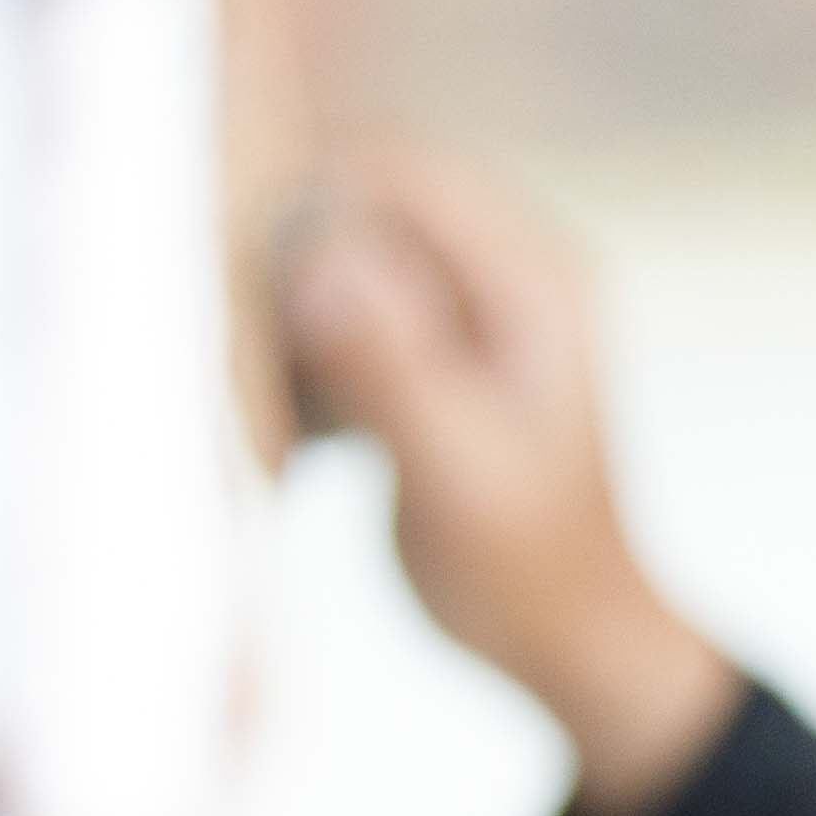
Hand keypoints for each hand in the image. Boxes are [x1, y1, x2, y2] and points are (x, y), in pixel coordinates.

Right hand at [271, 142, 742, 815]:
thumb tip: (321, 264)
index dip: (307, 205)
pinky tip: (308, 433)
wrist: (574, 644)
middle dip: (293, 261)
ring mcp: (474, 306)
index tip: (241, 282)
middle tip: (252, 356)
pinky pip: (347, 311)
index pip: (396, 171)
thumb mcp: (452, 471)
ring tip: (289, 405)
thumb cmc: (524, 571)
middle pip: (363, 201)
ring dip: (293, 314)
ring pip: (345, 254)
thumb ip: (390, 365)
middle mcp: (510, 268)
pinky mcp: (438, 349)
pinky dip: (311, 356)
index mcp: (535, 277)